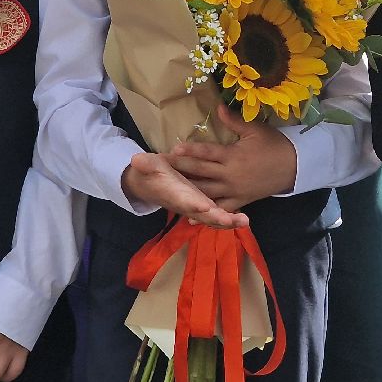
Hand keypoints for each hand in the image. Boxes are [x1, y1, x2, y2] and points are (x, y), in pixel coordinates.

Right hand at [120, 151, 248, 228]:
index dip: (194, 205)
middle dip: (218, 218)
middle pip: (203, 215)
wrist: (149, 185)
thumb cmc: (150, 172)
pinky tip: (244, 219)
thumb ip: (145, 164)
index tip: (205, 206)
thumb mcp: (146, 165)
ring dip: (228, 221)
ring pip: (214, 217)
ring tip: (245, 221)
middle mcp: (187, 204)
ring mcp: (196, 207)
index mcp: (175, 194)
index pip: (185, 201)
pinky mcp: (203, 204)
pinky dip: (229, 218)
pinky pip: (218, 214)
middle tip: (233, 221)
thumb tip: (136, 160)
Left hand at [169, 105, 297, 211]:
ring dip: (188, 191)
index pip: (207, 153)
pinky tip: (190, 217)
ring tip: (169, 189)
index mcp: (233, 155)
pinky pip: (220, 209)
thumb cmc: (274, 145)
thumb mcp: (255, 130)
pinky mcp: (240, 201)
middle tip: (162, 169)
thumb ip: (234, 121)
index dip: (190, 151)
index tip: (173, 149)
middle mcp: (230, 175)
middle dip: (181, 170)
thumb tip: (217, 106)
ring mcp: (234, 190)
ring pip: (206, 192)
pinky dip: (206, 213)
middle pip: (201, 173)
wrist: (294, 167)